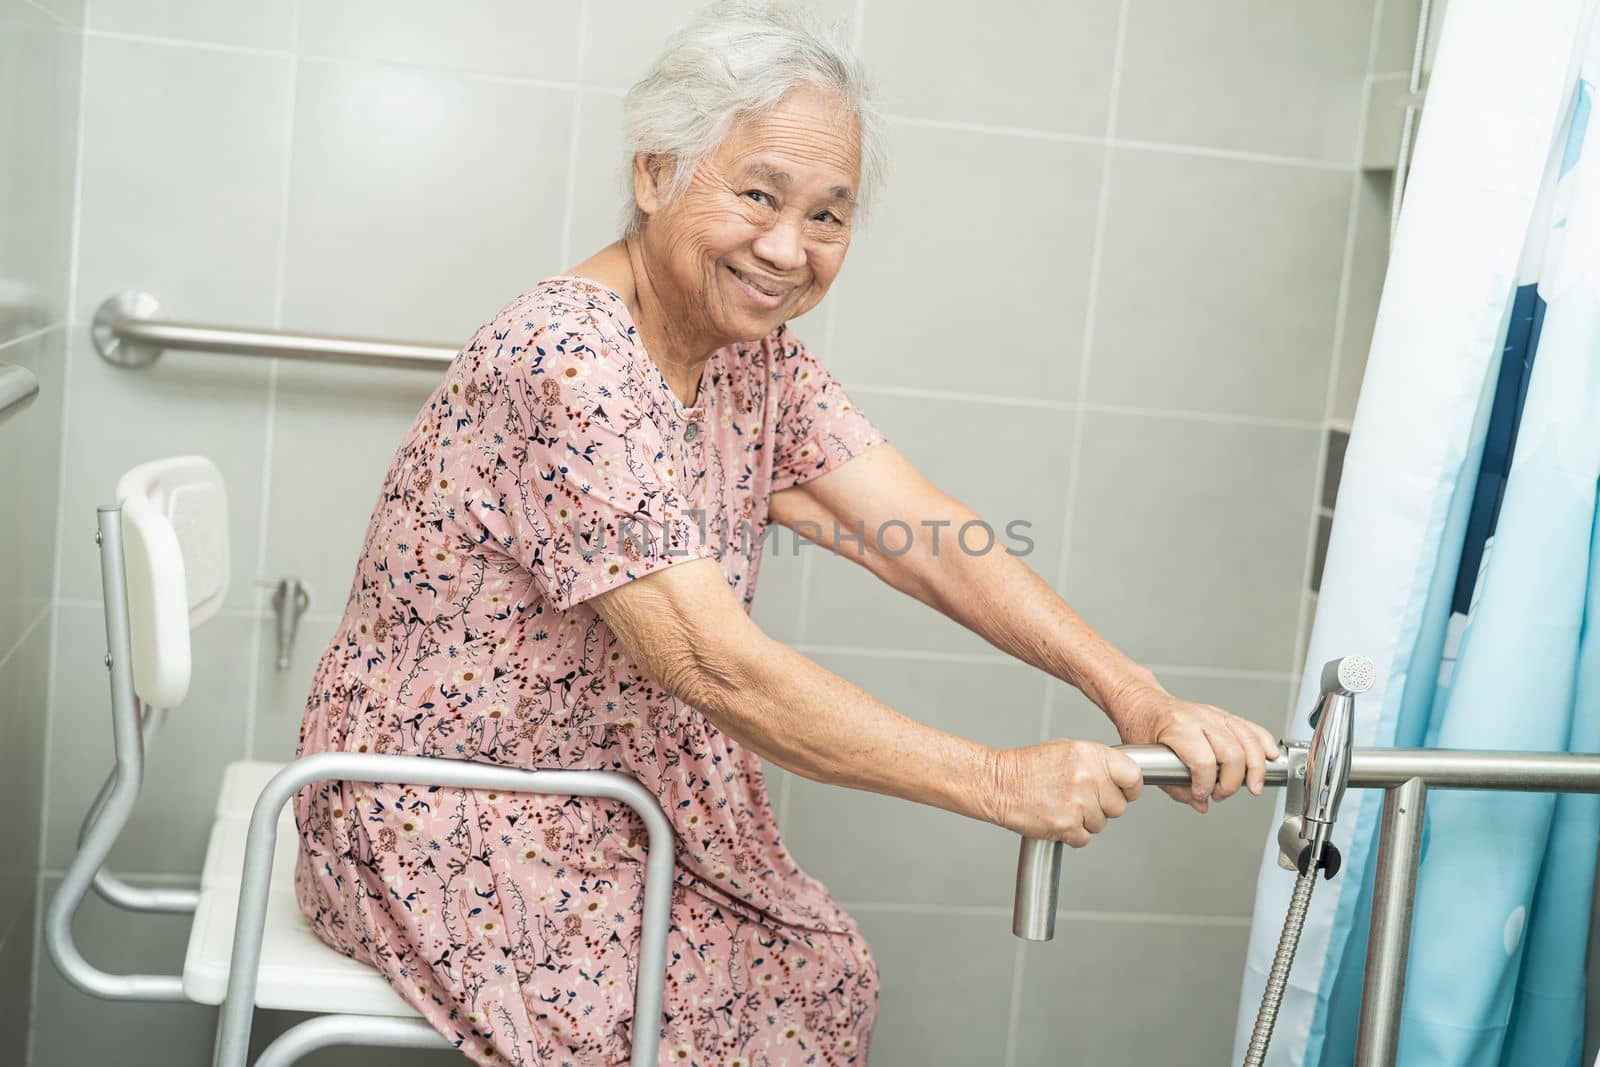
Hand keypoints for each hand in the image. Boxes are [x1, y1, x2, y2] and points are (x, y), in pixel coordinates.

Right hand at [984, 740, 1143, 847]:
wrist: (999, 784)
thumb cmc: (1028, 767)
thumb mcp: (1067, 749)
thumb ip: (1096, 762)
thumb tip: (1118, 776)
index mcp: (1090, 755)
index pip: (1133, 777)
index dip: (1130, 788)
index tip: (1125, 791)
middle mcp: (1087, 778)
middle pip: (1119, 806)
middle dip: (1104, 806)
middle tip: (1082, 798)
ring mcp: (1077, 804)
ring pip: (1101, 824)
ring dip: (1086, 820)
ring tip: (1063, 805)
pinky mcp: (1066, 826)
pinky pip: (1084, 838)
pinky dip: (1072, 834)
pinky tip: (1057, 817)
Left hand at [1110, 683, 1280, 812]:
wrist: (1143, 702)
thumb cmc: (1142, 726)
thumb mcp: (1147, 759)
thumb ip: (1175, 787)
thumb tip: (1200, 803)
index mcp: (1178, 726)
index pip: (1203, 761)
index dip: (1206, 784)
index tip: (1202, 795)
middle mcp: (1200, 718)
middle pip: (1231, 753)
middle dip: (1231, 782)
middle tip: (1220, 794)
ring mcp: (1215, 714)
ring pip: (1248, 740)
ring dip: (1255, 768)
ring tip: (1252, 787)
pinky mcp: (1225, 715)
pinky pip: (1252, 729)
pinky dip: (1265, 745)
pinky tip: (1270, 759)